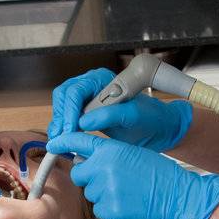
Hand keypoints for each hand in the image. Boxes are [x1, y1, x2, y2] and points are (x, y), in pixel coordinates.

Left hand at [45, 132, 218, 218]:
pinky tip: (127, 204)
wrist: (178, 196)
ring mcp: (105, 189)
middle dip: (89, 178)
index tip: (53, 144)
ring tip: (126, 192)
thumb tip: (90, 160)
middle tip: (110, 180)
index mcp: (111, 149)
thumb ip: (109, 155)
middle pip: (79, 173)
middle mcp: (104, 167)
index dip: (63, 143)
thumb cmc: (161, 176)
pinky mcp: (108, 209)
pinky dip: (110, 209)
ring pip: (90, 193)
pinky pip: (99, 209)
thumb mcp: (134, 154)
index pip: (78, 142)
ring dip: (102, 194)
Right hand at [48, 67, 191, 150]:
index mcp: (102, 80)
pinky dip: (63, 126)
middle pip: (64, 95)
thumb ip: (110, 114)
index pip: (76, 91)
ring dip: (59, 122)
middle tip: (61, 136)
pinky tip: (64, 138)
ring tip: (60, 139)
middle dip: (61, 116)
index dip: (69, 110)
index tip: (70, 130)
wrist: (158, 128)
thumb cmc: (151, 119)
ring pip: (62, 105)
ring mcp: (87, 97)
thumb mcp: (134, 116)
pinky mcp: (86, 111)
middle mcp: (92, 85)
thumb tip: (84, 120)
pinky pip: (67, 115)